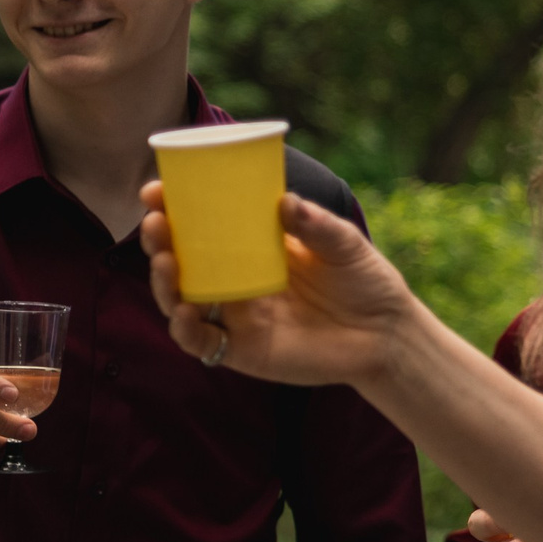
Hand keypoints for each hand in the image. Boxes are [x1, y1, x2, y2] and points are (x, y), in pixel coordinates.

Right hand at [138, 184, 415, 387]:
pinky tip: (184, 312)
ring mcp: (235, 315)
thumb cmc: (366, 281)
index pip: (202, 224)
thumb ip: (317, 225)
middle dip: (160, 240)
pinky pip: (201, 343)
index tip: (154, 191)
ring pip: (181, 299)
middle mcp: (235, 279)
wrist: (388, 335)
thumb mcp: (345, 244)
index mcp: (253, 245)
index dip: (173, 208)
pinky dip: (186, 329)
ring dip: (164, 282)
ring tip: (166, 262)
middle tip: (156, 222)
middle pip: (181, 259)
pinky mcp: (242, 350)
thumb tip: (285, 202)